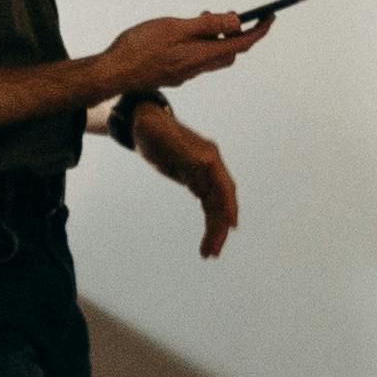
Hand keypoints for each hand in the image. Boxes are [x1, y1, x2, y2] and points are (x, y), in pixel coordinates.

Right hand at [99, 11, 272, 97]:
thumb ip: (207, 25)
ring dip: (215, 38)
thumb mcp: (176, 28)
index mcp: (202, 56)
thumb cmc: (139, 48)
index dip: (259, 30)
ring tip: (203, 17)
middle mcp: (197, 68)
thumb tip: (237, 21)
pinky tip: (184, 33)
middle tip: (231, 14)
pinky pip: (195, 59)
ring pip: (211, 56)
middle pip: (230, 52)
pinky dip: (199, 44)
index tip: (271, 16)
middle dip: (237, 33)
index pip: (242, 44)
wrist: (110, 74)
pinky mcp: (172, 75)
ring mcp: (184, 74)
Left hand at [131, 104, 240, 259]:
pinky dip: (209, 221)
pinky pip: (207, 205)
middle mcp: (211, 167)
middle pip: (221, 201)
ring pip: (215, 206)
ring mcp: (205, 175)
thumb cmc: (154, 131)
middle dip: (220, 227)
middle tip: (213, 252)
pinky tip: (207, 237)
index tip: (231, 227)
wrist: (145, 124)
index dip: (229, 206)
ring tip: (208, 253)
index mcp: (208, 158)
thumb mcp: (167, 141)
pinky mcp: (196, 180)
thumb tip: (207, 164)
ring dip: (214, 229)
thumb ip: (186, 154)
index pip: (223, 187)